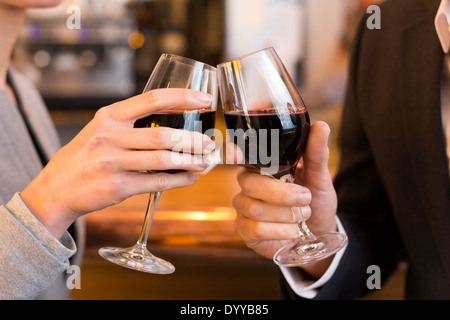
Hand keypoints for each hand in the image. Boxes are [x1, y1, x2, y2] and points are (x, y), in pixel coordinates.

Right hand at [21, 88, 213, 238]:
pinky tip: (190, 178)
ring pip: (162, 160)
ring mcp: (112, 163)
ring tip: (205, 162)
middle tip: (209, 143)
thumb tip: (174, 126)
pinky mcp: (117, 187)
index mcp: (109, 116)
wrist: (56, 188)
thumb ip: (131, 124)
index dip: (182, 97)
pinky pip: (156, 182)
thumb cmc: (84, 156)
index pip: (152, 99)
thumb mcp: (100, 130)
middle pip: (162, 135)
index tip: (205, 99)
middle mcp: (110, 137)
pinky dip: (178, 180)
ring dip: (189, 161)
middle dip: (191, 139)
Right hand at [233, 121, 336, 274]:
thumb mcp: (319, 176)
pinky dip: (280, 231)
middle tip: (306, 198)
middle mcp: (247, 184)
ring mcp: (243, 208)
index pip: (234, 154)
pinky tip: (292, 231)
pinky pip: (255, 230)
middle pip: (250, 184)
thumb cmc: (314, 200)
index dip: (230, 153)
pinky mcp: (245, 231)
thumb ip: (316, 153)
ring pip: (255, 209)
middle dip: (282, 194)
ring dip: (286, 215)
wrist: (318, 231)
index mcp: (260, 166)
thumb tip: (321, 126)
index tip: (236, 154)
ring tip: (303, 215)